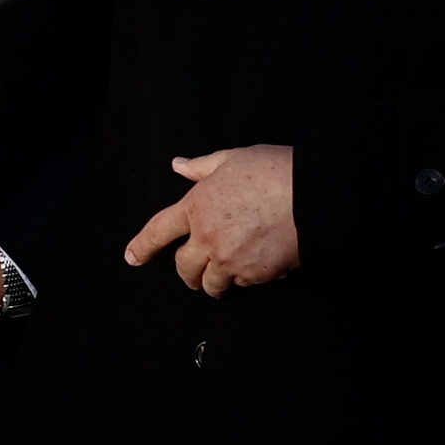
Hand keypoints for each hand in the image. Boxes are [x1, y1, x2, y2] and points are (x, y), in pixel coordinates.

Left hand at [122, 145, 298, 295]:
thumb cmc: (273, 170)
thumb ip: (202, 167)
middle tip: (196, 272)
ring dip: (216, 282)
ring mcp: (231, 260)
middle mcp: (208, 238)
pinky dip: (248, 279)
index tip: (132, 258)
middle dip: (188, 272)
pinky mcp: (256, 276)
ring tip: (226, 275)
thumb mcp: (232, 159)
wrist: (313, 194)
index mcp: (196, 207)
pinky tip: (260, 264)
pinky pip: (244, 285)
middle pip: (185, 268)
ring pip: (212, 284)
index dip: (142, 246)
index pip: (158, 231)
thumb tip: (178, 166)